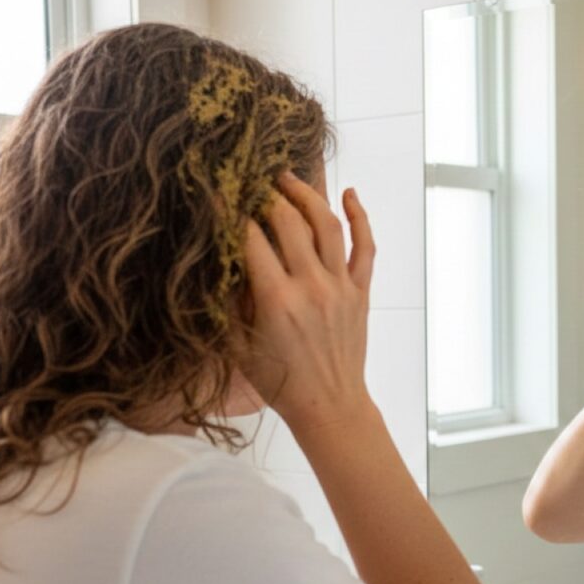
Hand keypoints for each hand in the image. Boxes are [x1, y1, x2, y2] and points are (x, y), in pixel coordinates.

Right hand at [230, 171, 376, 430]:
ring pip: (327, 224)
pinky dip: (360, 216)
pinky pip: (365, 246)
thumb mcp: (239, 345)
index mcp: (276, 300)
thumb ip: (229, 301)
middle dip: (267, 194)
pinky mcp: (361, 292)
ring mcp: (340, 287)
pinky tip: (349, 194)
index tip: (218, 192)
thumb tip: (220, 259)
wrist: (329, 405)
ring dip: (307, 194)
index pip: (250, 238)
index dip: (231, 211)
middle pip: (288, 221)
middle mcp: (311, 287)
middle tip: (253, 182)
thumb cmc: (280, 381)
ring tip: (288, 178)